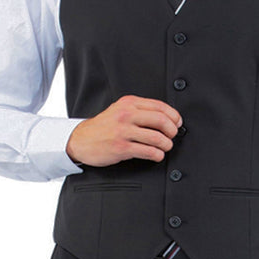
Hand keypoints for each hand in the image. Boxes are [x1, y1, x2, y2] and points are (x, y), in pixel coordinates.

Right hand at [66, 95, 182, 167]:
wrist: (80, 140)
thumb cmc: (102, 127)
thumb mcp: (119, 110)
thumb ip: (138, 111)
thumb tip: (164, 117)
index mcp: (128, 103)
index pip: (159, 106)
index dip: (174, 115)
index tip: (177, 123)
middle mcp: (126, 115)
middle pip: (161, 120)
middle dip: (172, 130)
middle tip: (172, 136)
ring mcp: (123, 132)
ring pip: (156, 137)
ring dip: (166, 144)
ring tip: (165, 147)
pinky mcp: (121, 148)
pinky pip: (147, 151)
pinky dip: (157, 155)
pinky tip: (157, 155)